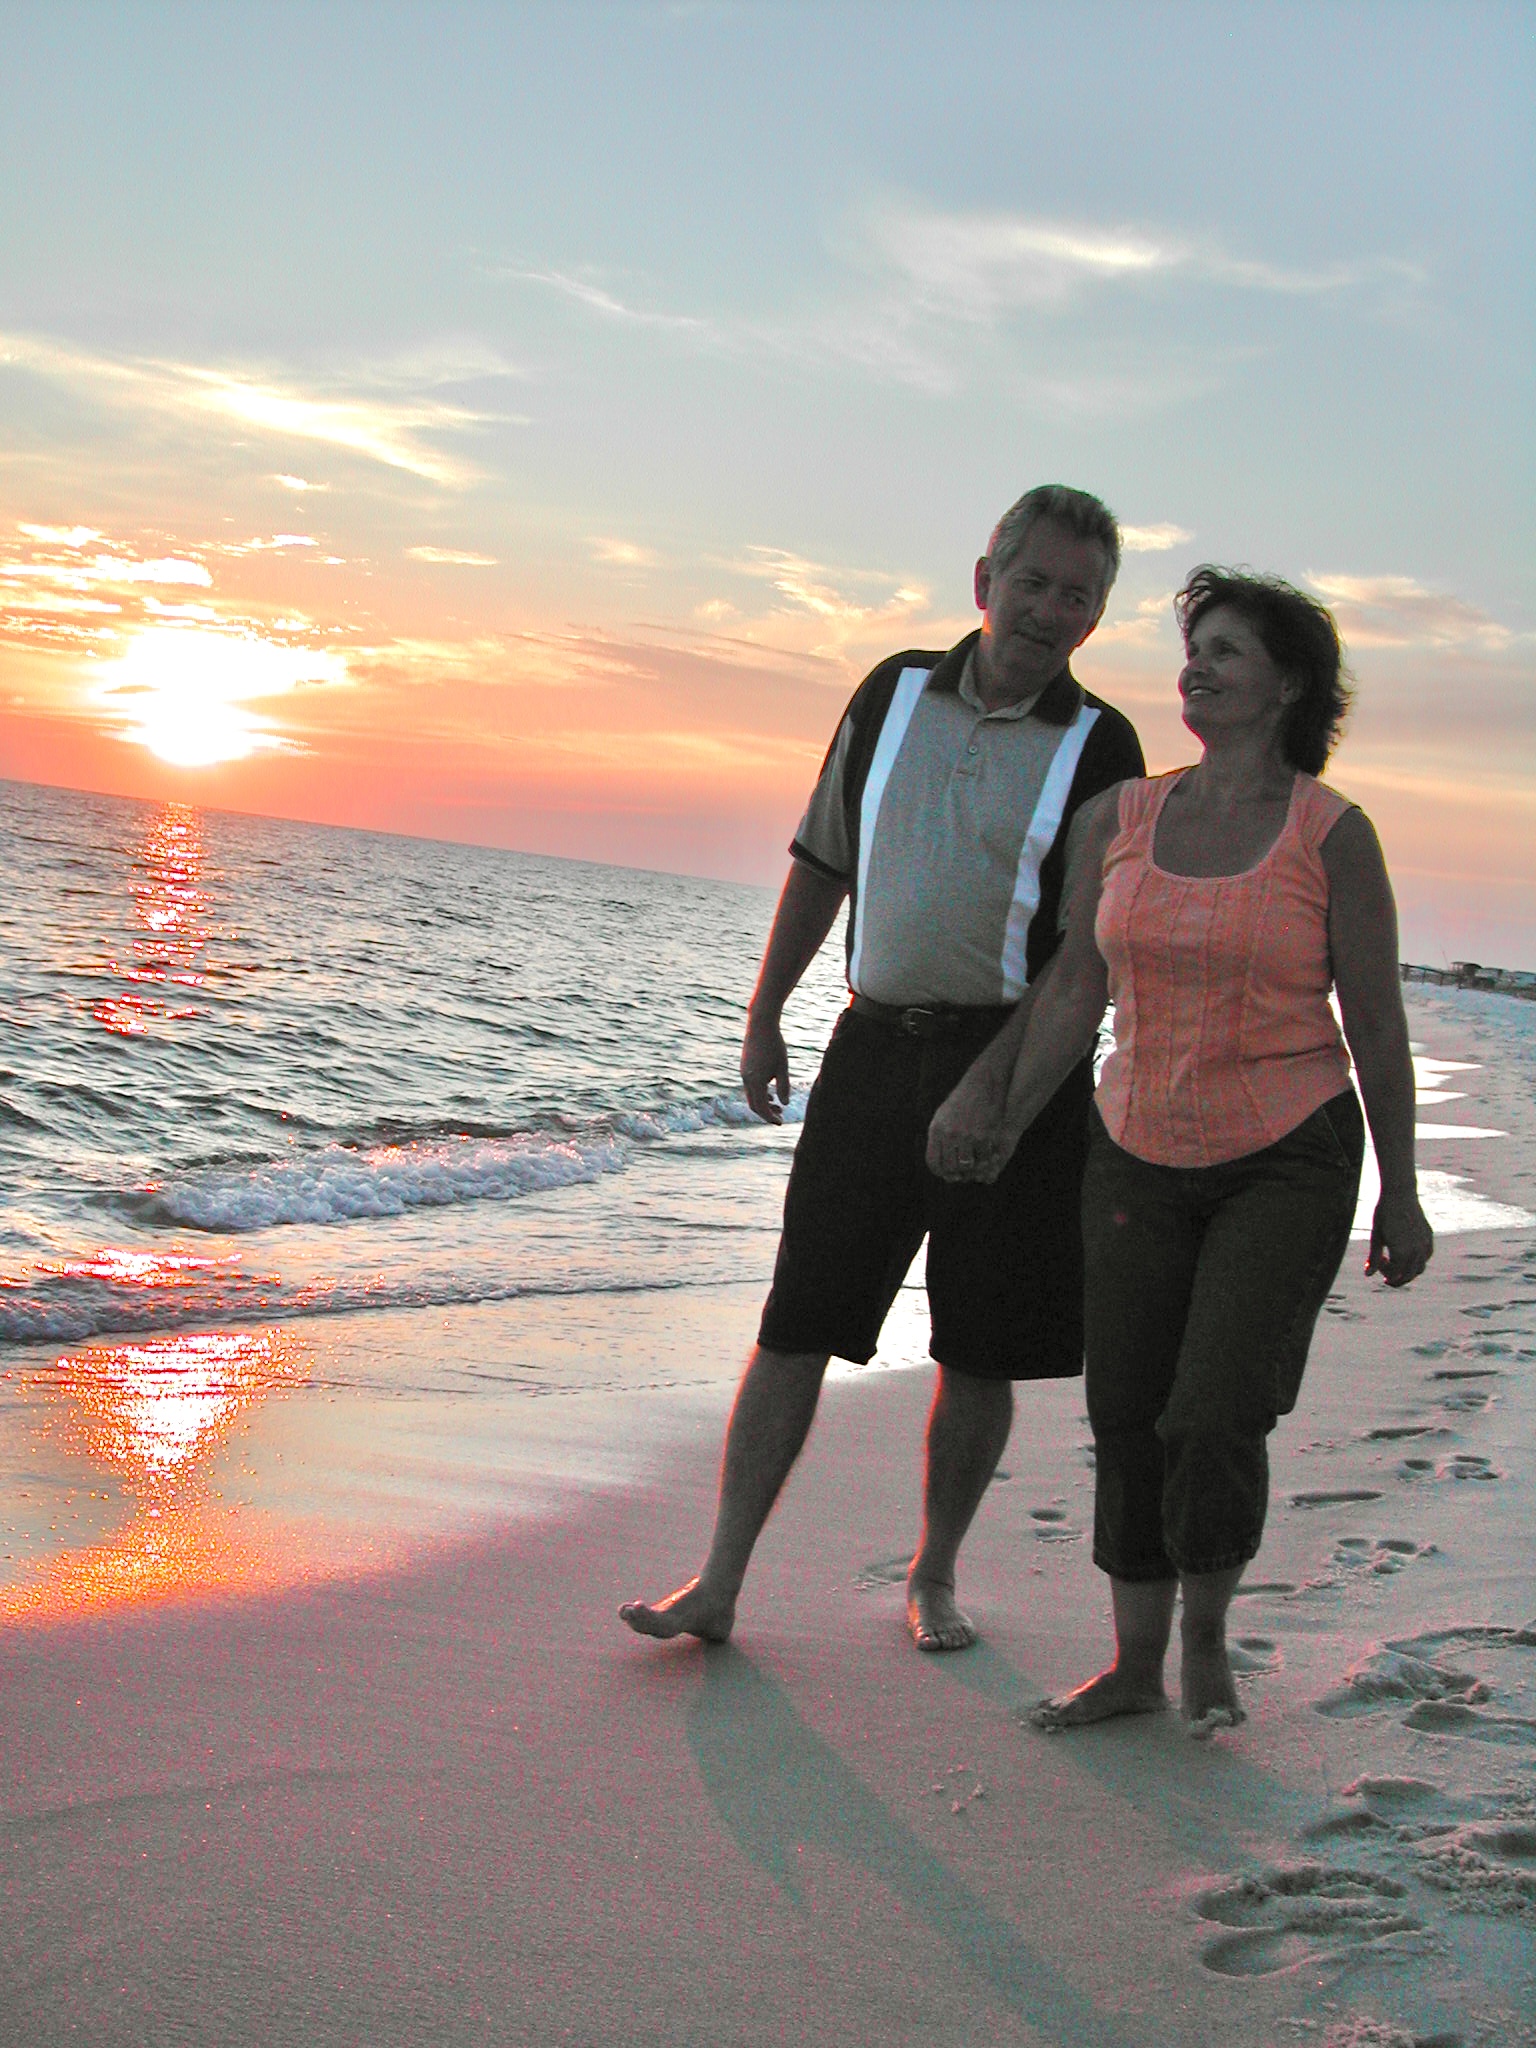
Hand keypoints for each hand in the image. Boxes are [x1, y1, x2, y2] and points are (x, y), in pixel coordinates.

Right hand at [741, 1009, 790, 1123]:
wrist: (760, 1024)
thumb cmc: (775, 1044)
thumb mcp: (783, 1067)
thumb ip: (783, 1086)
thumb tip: (785, 1103)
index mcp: (756, 1081)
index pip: (761, 1107)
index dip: (770, 1117)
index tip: (781, 1123)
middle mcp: (746, 1079)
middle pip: (753, 1104)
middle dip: (766, 1113)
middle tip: (780, 1116)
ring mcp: (743, 1073)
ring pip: (751, 1095)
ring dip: (763, 1102)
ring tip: (778, 1104)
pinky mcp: (744, 1067)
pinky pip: (750, 1086)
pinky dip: (759, 1093)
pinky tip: (770, 1091)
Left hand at [926, 1070, 1008, 1182]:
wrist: (982, 1084)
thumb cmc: (961, 1102)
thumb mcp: (943, 1116)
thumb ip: (940, 1139)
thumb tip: (942, 1169)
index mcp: (936, 1129)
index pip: (933, 1162)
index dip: (940, 1172)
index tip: (947, 1173)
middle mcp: (949, 1134)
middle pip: (950, 1168)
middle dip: (957, 1173)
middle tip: (963, 1172)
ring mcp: (967, 1135)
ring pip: (967, 1166)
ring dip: (972, 1168)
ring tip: (975, 1163)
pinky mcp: (984, 1135)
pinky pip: (983, 1159)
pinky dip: (985, 1161)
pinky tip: (987, 1156)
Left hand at [1366, 1191, 1433, 1287]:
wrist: (1400, 1193)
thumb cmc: (1384, 1214)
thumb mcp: (1376, 1236)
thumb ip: (1373, 1257)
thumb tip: (1368, 1274)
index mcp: (1402, 1252)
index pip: (1396, 1275)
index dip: (1385, 1272)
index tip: (1378, 1261)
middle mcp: (1417, 1251)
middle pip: (1409, 1275)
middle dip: (1396, 1277)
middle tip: (1386, 1275)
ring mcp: (1425, 1244)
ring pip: (1419, 1268)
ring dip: (1408, 1271)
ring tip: (1396, 1264)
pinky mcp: (1429, 1237)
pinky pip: (1425, 1256)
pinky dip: (1417, 1260)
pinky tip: (1406, 1253)